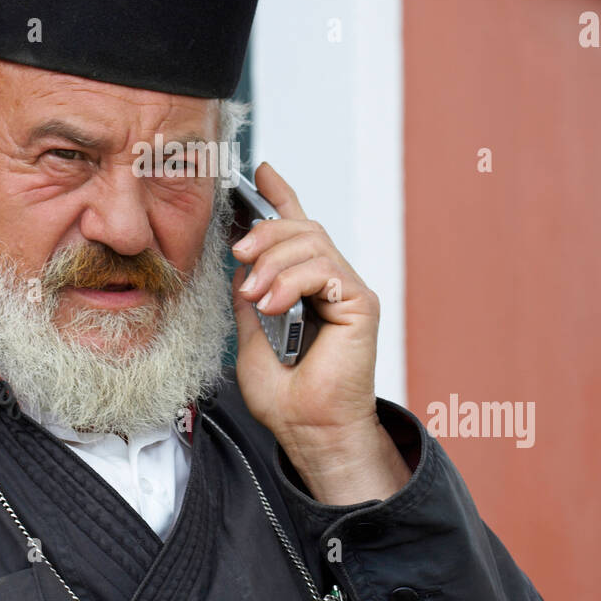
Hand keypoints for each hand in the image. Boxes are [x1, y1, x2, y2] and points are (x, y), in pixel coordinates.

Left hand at [231, 162, 409, 503]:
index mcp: (307, 287)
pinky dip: (291, 281)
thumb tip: (239, 264)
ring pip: (312, 243)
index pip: (297, 230)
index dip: (280, 195)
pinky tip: (272, 303)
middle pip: (302, 228)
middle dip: (265, 231)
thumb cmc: (286, 395)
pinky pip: (324, 269)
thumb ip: (249, 297)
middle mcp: (333, 282)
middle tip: (238, 253)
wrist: (309, 429)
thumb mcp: (249, 336)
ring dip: (273, 261)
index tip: (260, 171)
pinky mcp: (361, 303)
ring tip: (254, 294)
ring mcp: (349, 290)